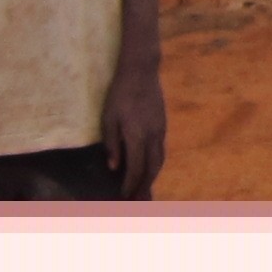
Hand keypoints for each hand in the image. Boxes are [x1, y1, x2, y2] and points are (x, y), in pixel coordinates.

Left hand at [102, 66, 167, 199]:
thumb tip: (114, 167)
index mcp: (137, 136)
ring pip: (160, 159)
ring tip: (146, 188)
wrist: (141, 71)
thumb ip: (112, 144)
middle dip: (145, 185)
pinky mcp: (163, 124)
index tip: (124, 196)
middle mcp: (153, 136)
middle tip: (139, 200)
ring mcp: (161, 130)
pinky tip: (150, 167)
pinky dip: (156, 163)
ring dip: (153, 176)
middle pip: (153, 168)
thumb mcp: (108, 118)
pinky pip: (161, 150)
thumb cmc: (119, 94)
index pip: (136, 167)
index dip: (130, 184)